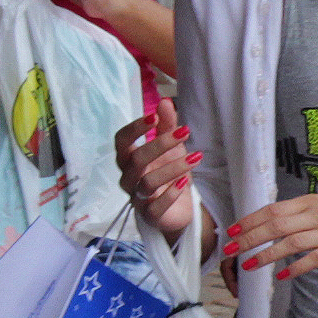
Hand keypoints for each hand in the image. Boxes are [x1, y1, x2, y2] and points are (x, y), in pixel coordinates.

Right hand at [111, 97, 197, 234]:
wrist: (179, 207)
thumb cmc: (168, 172)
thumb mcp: (171, 146)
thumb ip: (167, 125)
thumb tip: (164, 102)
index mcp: (129, 158)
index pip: (121, 141)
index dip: (134, 129)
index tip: (153, 117)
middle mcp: (129, 177)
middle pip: (135, 159)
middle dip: (159, 144)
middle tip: (184, 133)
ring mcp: (138, 197)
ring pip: (147, 182)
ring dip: (172, 168)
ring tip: (195, 157)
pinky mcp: (150, 215)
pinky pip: (155, 207)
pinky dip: (169, 195)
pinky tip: (184, 183)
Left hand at [225, 190, 317, 279]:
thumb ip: (303, 211)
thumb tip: (276, 221)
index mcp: (311, 202)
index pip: (273, 209)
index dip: (251, 220)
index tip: (232, 230)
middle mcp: (317, 215)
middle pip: (276, 225)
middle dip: (250, 238)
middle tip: (230, 249)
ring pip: (291, 242)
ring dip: (267, 254)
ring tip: (249, 265)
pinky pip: (314, 259)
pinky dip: (297, 267)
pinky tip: (283, 275)